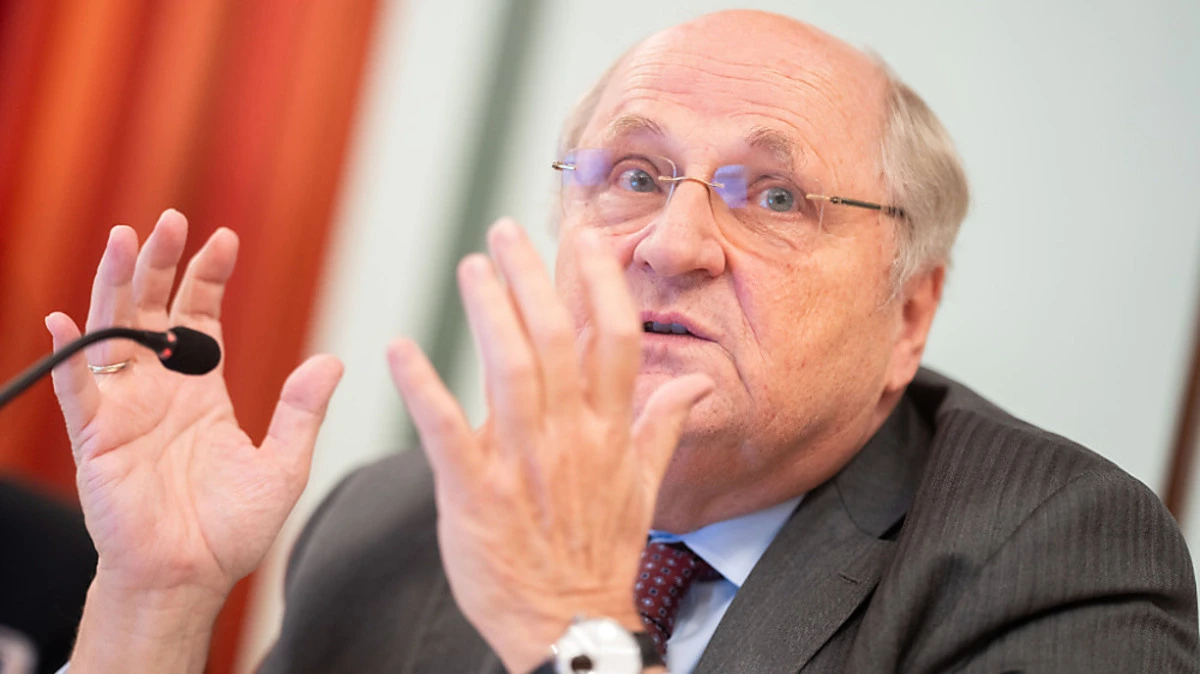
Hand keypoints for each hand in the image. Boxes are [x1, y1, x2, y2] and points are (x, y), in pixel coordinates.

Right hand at [47, 210, 341, 671]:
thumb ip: (301, 412)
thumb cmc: (232, 528)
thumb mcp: (283, 465)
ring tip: (125, 239)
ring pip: (114, 333)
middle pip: (153, 311)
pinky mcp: (97, 438)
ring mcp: (126, 409)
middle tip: (171, 220)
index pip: (200, 318)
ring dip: (116, 286)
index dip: (208, 278)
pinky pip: (77, 390)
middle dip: (160, 264)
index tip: (225, 241)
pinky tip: (67, 320)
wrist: (190, 575)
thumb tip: (331, 361)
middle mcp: (161, 390)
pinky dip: (69, 355)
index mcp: (203, 390)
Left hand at [387, 219, 711, 672]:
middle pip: (559, 339)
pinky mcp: (476, 494)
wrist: (569, 624)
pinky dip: (424, 389)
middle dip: (534, 278)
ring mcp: (523, 465)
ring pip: (512, 370)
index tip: (585, 238)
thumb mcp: (644, 489)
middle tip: (506, 231)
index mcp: (610, 432)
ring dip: (490, 312)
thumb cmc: (601, 554)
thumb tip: (695, 385)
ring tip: (471, 267)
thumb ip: (663, 427)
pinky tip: (400, 350)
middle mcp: (571, 438)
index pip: (615, 340)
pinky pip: (447, 433)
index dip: (601, 283)